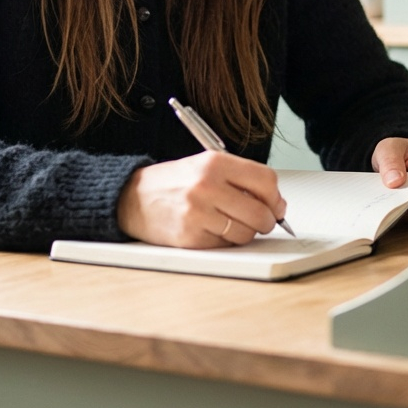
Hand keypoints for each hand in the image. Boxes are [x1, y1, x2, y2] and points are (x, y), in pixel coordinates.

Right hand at [116, 151, 286, 247]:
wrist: (132, 198)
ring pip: (246, 233)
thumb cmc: (173, 183)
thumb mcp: (205, 166)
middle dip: (267, 221)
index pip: (265, 180)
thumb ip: (240, 179)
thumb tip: (276, 204)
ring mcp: (198, 213)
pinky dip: (224, 242)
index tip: (276, 205)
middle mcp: (207, 185)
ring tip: (231, 224)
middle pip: (260, 212)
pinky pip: (225, 245)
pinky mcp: (191, 237)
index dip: (275, 197)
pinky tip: (211, 230)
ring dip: (246, 233)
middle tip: (262, 221)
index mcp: (214, 162)